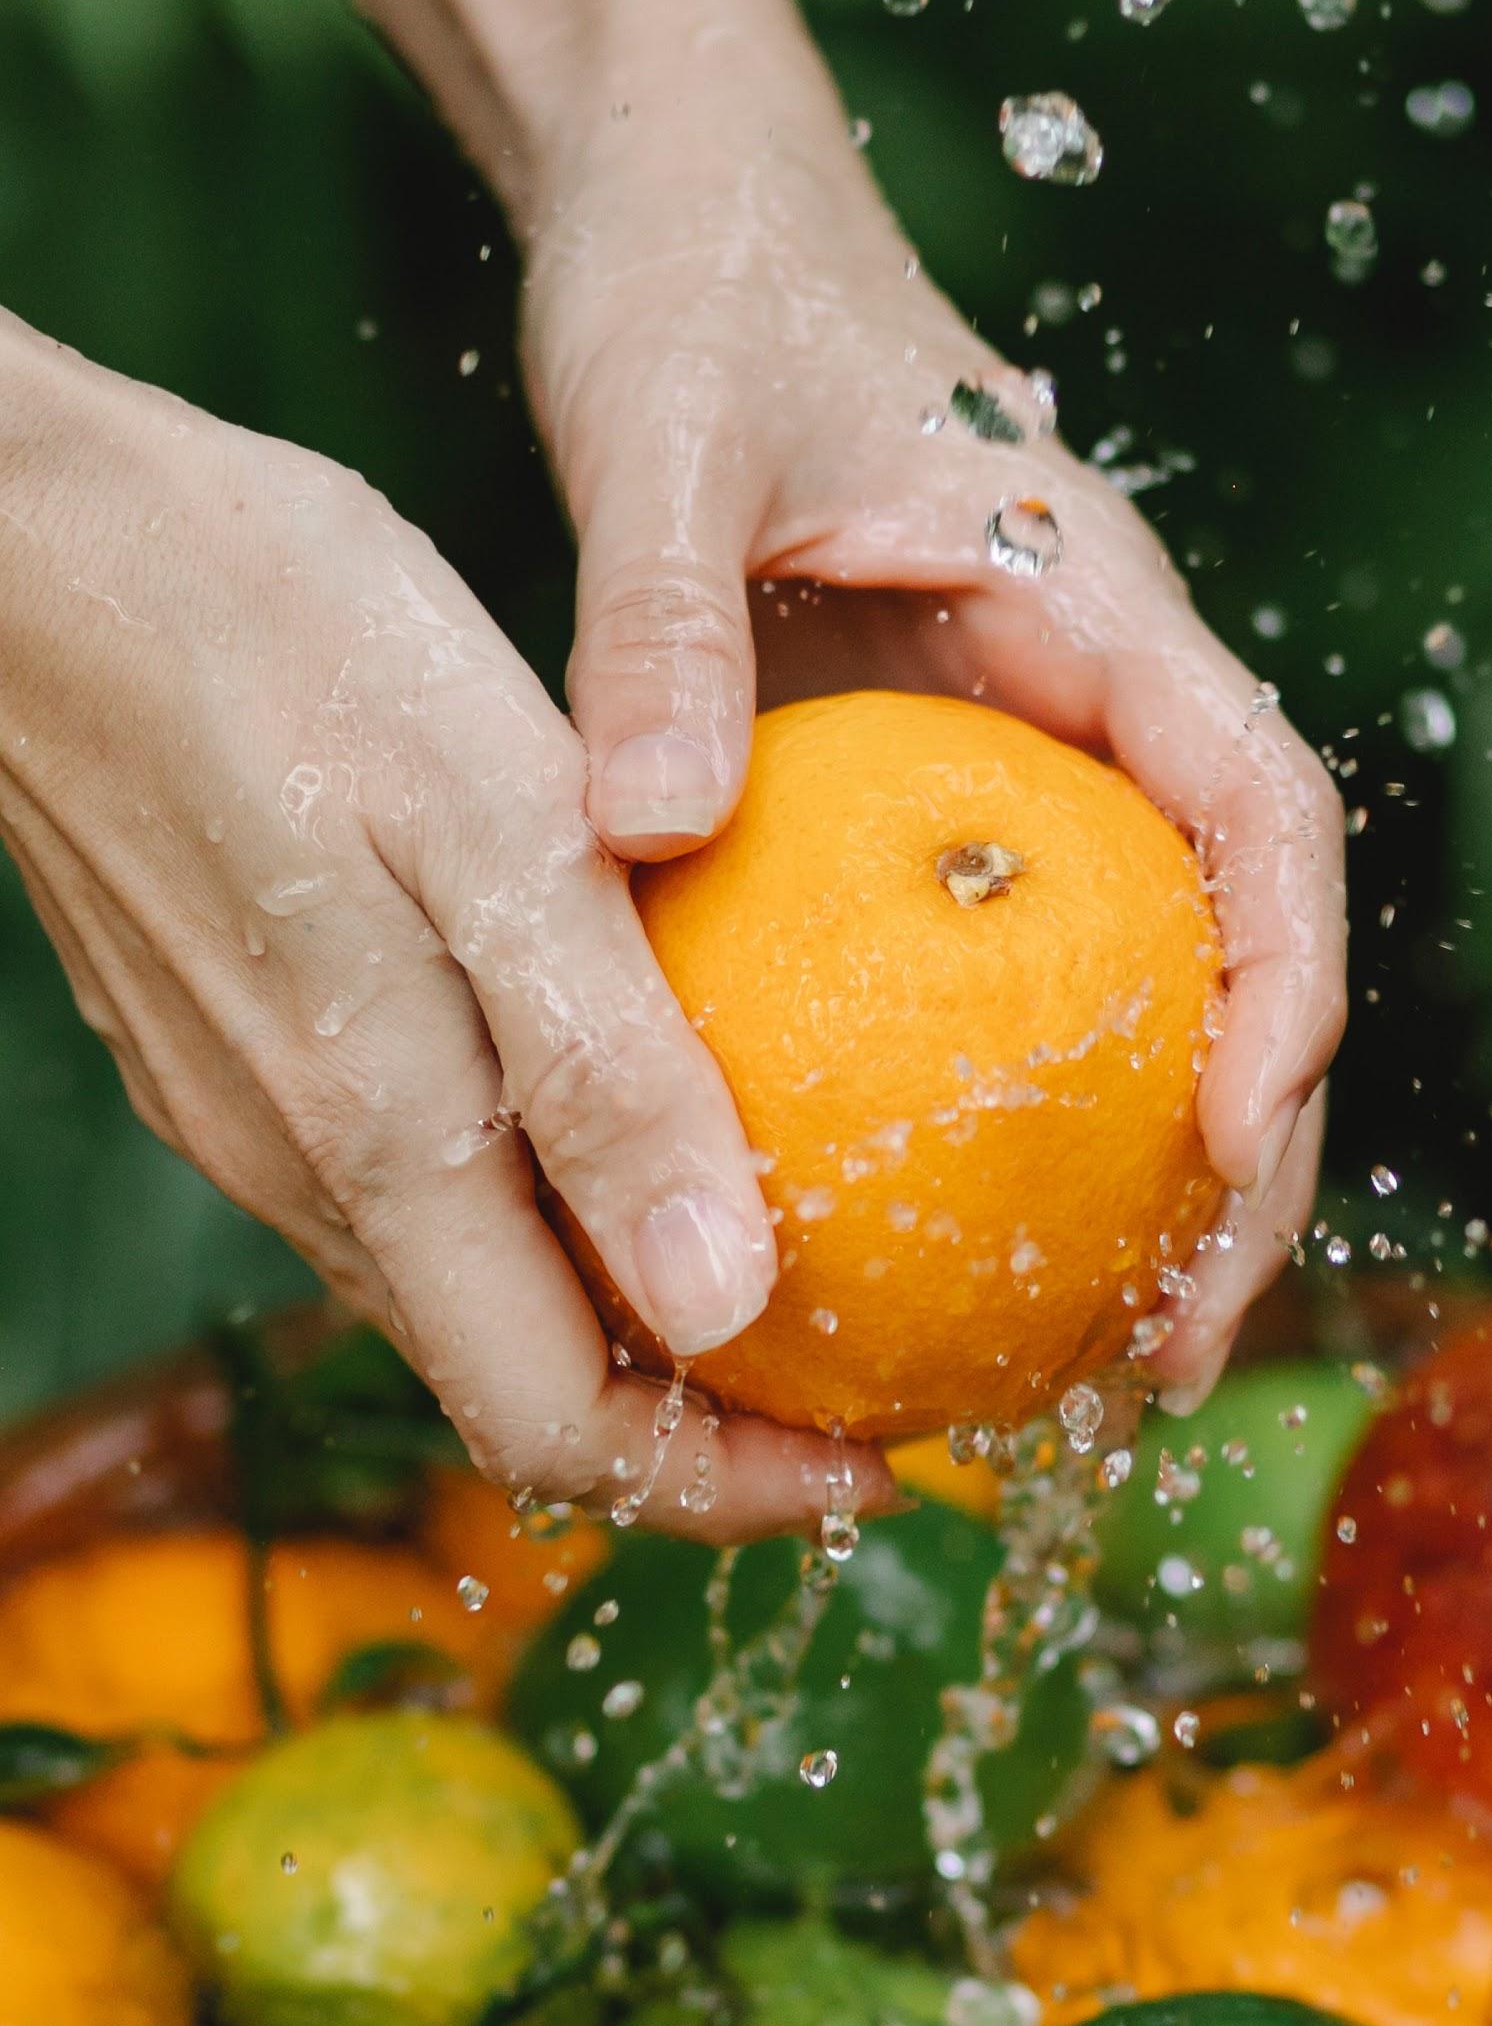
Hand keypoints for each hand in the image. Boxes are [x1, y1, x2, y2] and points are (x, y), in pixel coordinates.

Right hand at [0, 317, 898, 1537]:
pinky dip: (532, 1207)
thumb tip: (723, 1307)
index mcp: (376, 1143)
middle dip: (696, 1421)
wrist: (36, 544)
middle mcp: (301, 1168)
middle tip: (861, 1365)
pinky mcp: (226, 1042)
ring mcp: (249, 1110)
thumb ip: (604, 1078)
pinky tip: (615, 1106)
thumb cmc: (285, 639)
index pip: (556, 1428)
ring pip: (460, 1290)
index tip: (874, 1464)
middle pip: (515, 1382)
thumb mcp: (496, 831)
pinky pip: (403, 1184)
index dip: (724, 1482)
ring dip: (616, 1316)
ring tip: (771, 1247)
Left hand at [524, 103, 1345, 1410]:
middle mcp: (1091, 695)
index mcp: (1092, 601)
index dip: (1289, 977)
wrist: (681, 218)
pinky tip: (918, 1228)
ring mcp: (1022, 752)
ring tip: (1084, 1354)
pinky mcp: (935, 790)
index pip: (1262, 803)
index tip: (1236, 1137)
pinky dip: (1000, 1103)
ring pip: (1141, 982)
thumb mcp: (666, 441)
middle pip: (1238, 945)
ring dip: (1143, 1170)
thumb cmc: (699, 296)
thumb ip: (661, 620)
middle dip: (1247, 1156)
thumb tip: (642, 830)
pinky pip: (1004, 968)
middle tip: (1172, 1347)